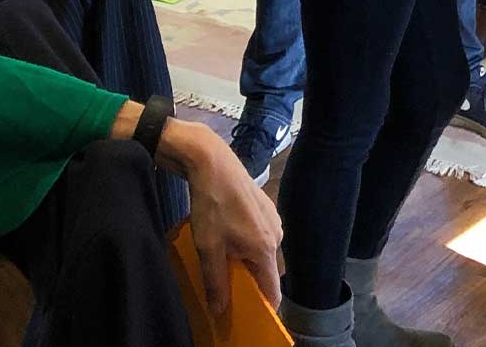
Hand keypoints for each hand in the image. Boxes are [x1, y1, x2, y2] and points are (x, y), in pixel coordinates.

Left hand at [167, 123, 282, 313]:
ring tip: (221, 262)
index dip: (264, 308)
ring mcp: (273, 218)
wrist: (214, 164)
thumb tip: (220, 311)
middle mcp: (276, 234)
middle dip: (248, 283)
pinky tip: (226, 238)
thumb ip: (216, 282)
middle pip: (266, 271)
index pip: (273, 289)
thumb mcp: (209, 249)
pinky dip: (246, 245)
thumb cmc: (212, 207)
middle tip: (225, 289)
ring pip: (262, 253)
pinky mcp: (266, 208)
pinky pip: (260, 237)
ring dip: (245, 262)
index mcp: (266, 247)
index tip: (248, 319)